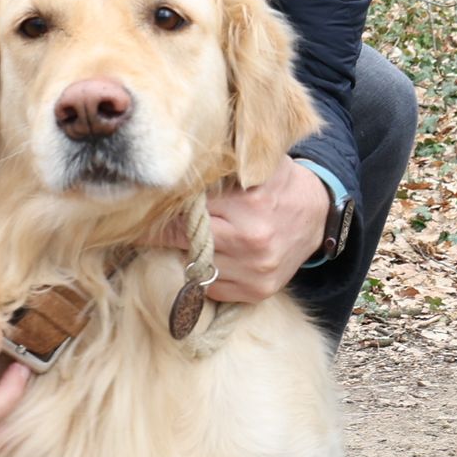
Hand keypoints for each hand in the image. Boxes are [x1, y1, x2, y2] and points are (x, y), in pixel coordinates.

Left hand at [145, 168, 333, 305]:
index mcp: (251, 204)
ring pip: (197, 267)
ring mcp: (256, 271)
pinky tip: (214, 257)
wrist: (318, 216)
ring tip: (190, 239)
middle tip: (147, 226)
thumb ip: (220, 167)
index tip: (138, 212)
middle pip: (188, 241)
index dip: (161, 213)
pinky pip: (213, 288)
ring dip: (188, 254)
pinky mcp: (258, 291)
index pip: (188, 213)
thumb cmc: (280, 184)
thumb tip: (175, 170)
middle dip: (168, 233)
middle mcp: (253, 241)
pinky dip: (206, 274)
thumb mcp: (256, 164)